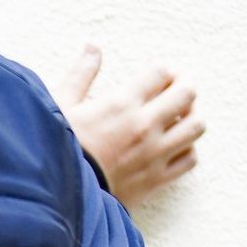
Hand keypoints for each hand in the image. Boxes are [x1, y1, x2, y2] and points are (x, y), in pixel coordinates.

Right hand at [54, 45, 204, 202]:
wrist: (51, 199)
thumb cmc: (50, 151)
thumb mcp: (58, 107)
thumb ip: (80, 75)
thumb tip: (93, 47)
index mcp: (121, 104)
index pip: (161, 72)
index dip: (160, 70)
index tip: (153, 75)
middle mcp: (145, 126)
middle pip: (187, 94)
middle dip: (183, 86)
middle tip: (172, 89)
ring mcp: (155, 154)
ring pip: (196, 126)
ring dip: (190, 116)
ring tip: (176, 117)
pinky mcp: (156, 179)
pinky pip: (189, 160)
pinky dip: (186, 149)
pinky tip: (171, 147)